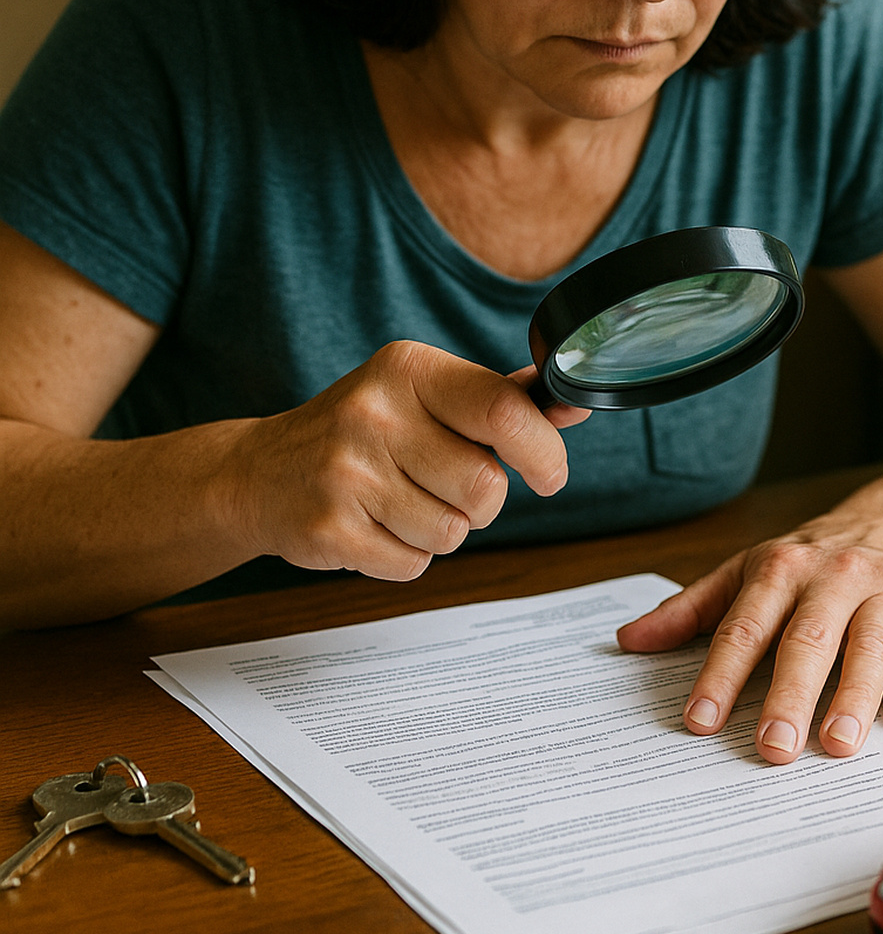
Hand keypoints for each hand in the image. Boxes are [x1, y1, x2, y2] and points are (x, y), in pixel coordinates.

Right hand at [233, 342, 588, 579]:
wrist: (259, 473)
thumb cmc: (363, 433)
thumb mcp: (422, 395)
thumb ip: (498, 401)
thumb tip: (572, 404)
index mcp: (408, 369)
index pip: (503, 412)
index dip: (542, 452)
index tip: (548, 474)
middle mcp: (374, 414)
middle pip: (485, 486)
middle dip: (481, 501)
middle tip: (444, 487)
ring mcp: (347, 473)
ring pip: (452, 532)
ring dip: (440, 529)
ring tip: (399, 502)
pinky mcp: (329, 529)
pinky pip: (412, 564)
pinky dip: (404, 556)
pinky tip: (373, 525)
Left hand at [616, 524, 882, 763]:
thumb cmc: (810, 558)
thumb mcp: (745, 570)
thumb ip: (690, 609)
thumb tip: (630, 640)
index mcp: (778, 569)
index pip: (744, 627)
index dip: (721, 675)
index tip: (700, 720)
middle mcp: (830, 578)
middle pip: (806, 640)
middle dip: (789, 695)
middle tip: (773, 747)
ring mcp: (882, 593)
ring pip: (868, 647)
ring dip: (854, 697)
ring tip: (838, 744)